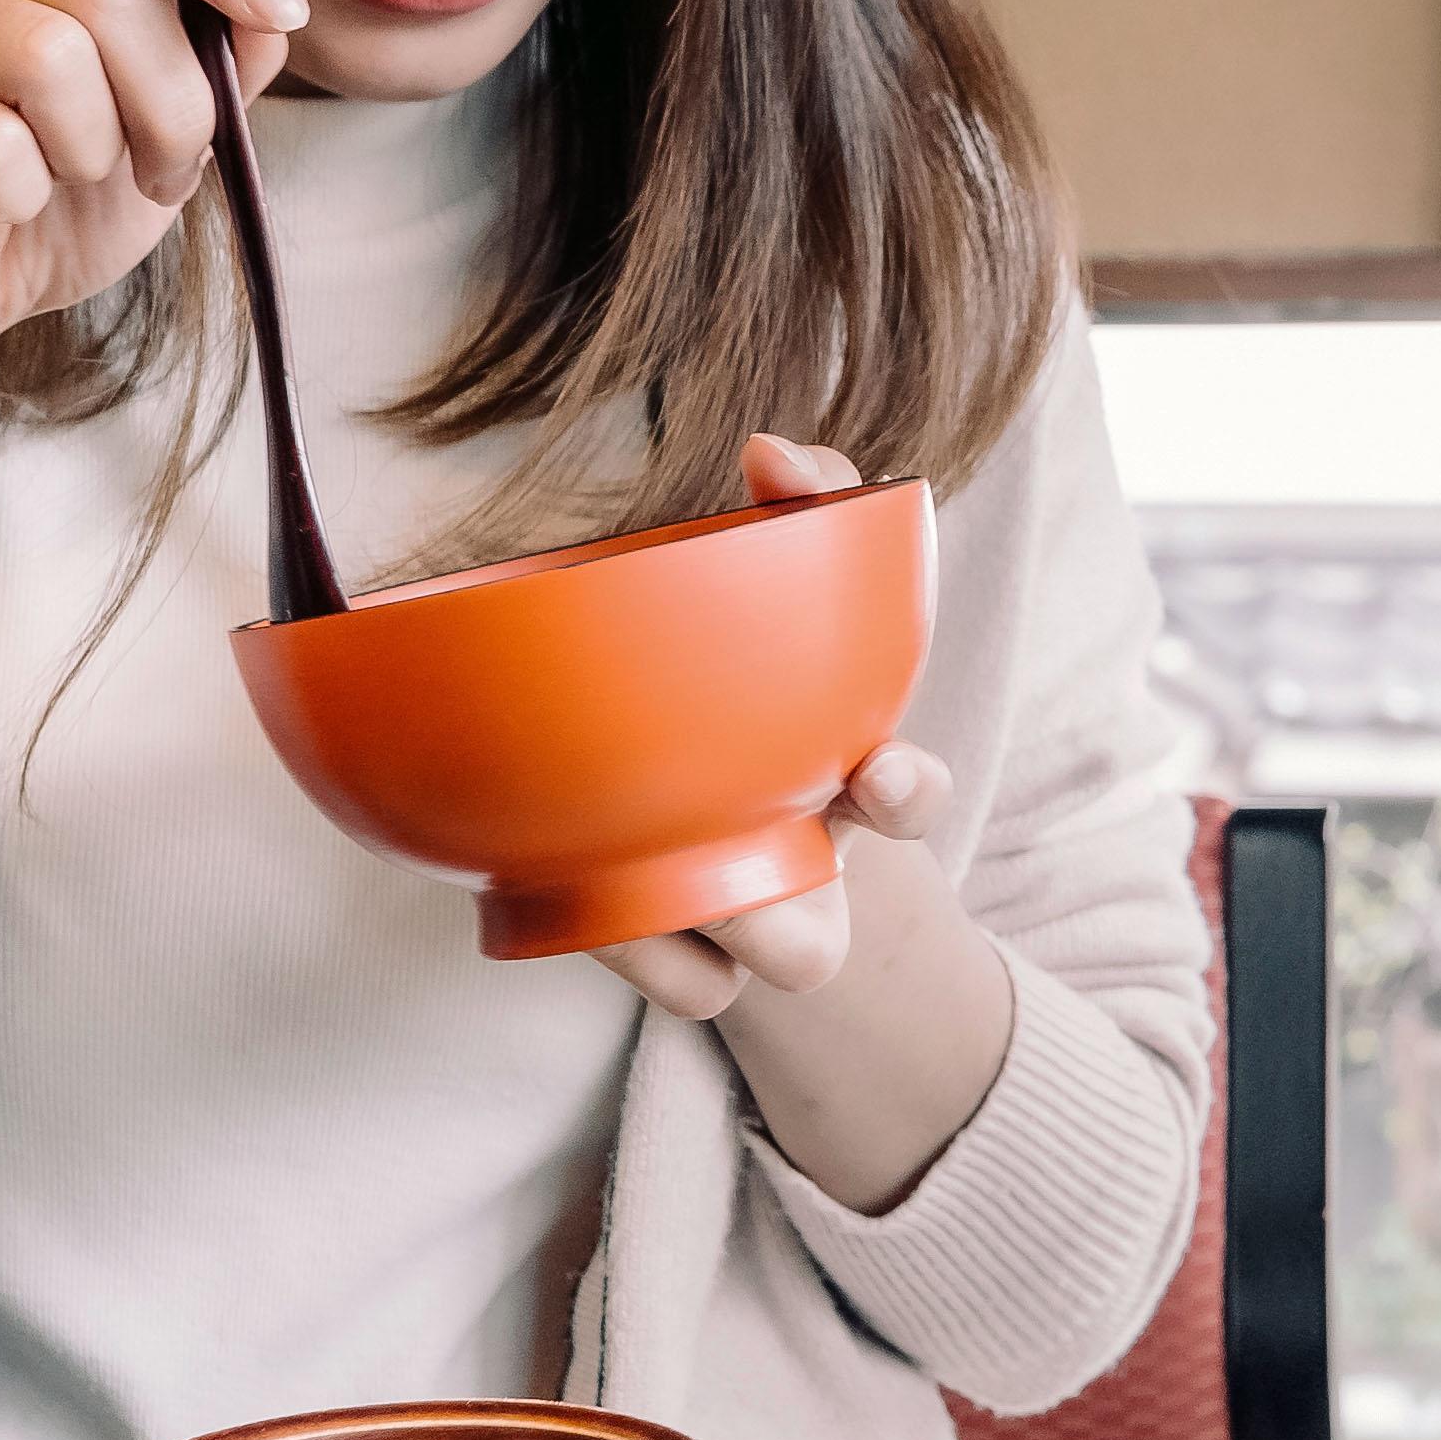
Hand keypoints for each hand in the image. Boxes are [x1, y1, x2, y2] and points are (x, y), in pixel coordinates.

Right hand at [0, 0, 303, 519]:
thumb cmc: (42, 210)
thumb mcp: (157, 138)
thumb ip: (215, 68)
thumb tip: (269, 13)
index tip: (282, 13)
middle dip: (171, 104)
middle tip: (158, 173)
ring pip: (49, 55)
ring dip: (88, 150)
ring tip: (58, 185)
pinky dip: (15, 196)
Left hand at [595, 435, 954, 1018]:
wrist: (685, 780)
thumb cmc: (745, 674)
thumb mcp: (780, 585)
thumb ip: (805, 503)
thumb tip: (771, 446)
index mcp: (843, 786)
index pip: (906, 801)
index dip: (906, 793)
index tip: (879, 768)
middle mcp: (792, 878)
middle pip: (811, 951)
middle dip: (785, 924)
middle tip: (707, 887)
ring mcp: (714, 931)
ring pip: (712, 993)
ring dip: (665, 953)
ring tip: (614, 896)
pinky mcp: (645, 954)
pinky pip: (628, 987)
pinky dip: (603, 955)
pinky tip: (534, 896)